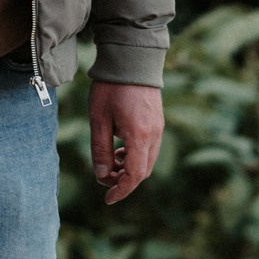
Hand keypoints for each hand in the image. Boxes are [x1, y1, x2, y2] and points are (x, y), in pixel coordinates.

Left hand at [88, 79, 162, 204]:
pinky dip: (136, 156)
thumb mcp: (99, 120)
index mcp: (139, 136)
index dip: (121, 190)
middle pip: (143, 172)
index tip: (108, 198)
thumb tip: (102, 176)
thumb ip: (100, 150)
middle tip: (105, 178)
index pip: (135, 175)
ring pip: (148, 161)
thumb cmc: (111, 88)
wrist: (131, 60)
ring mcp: (159, 128)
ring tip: (111, 161)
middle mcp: (154, 135)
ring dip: (130, 168)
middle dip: (125, 180)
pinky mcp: (158, 122)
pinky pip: (150, 149)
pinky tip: (120, 148)